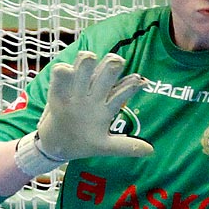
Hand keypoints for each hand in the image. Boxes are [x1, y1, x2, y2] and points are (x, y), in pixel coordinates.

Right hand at [16, 52, 152, 176]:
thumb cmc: (83, 143)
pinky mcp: (57, 93)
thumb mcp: (105, 147)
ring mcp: (75, 92)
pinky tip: (65, 69)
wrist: (57, 146)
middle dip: (111, 66)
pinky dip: (62, 71)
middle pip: (104, 74)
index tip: (139, 82)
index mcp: (105, 106)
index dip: (130, 86)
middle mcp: (92, 95)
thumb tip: (151, 151)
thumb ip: (126, 146)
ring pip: (83, 69)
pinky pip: (60, 76)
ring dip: (86, 62)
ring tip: (89, 57)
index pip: (121, 92)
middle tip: (117, 61)